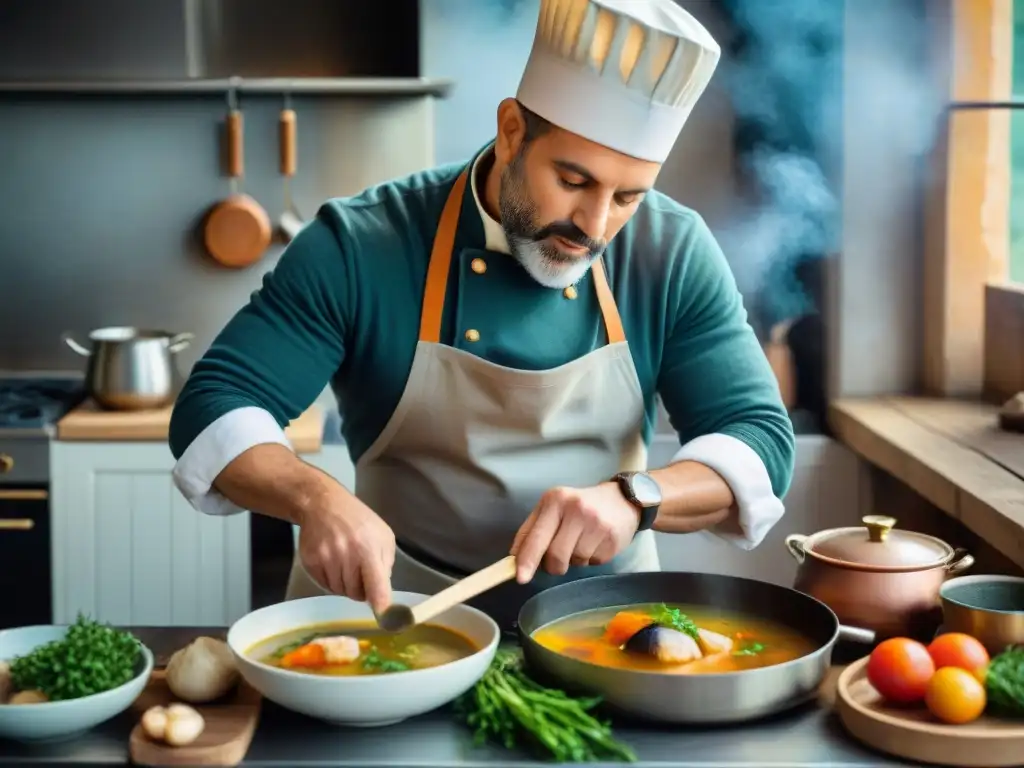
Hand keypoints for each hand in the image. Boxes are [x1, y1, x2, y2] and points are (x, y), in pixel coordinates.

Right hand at [296, 492, 395, 612]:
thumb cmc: (358, 520)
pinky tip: (333, 562)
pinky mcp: (310, 563)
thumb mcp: (383, 536)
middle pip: (356, 594)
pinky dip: (331, 580)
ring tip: (346, 563)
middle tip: (360, 570)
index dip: (381, 604)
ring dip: (346, 584)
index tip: (385, 617)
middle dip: (361, 588)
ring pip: (340, 591)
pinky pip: (324, 586)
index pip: (376, 585)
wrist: (323, 504)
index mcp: (368, 549)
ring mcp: (326, 560)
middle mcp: (346, 556)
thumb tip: (383, 591)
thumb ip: (386, 564)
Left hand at [510, 483, 638, 583]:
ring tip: (582, 541)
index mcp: (555, 500)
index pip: (536, 537)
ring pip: (574, 562)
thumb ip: (531, 531)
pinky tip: (596, 542)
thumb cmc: (578, 506)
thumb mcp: (552, 509)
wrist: (622, 500)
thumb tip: (514, 558)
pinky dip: (591, 559)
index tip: (520, 578)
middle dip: (554, 565)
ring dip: (574, 560)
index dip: (527, 560)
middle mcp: (575, 509)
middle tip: (559, 557)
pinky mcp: (612, 539)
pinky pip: (593, 563)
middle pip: (555, 556)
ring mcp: (596, 524)